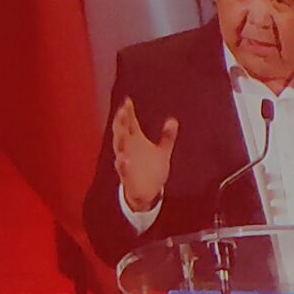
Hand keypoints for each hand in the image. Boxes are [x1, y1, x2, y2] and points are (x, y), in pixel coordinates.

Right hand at [110, 99, 179, 213]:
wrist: (148, 193)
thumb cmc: (152, 170)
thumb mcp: (162, 151)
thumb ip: (167, 137)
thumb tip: (173, 120)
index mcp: (136, 141)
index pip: (130, 123)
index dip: (128, 112)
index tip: (128, 101)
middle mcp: (128, 149)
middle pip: (122, 132)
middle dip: (121, 122)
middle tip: (123, 110)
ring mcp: (126, 161)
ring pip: (119, 148)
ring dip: (119, 139)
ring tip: (121, 130)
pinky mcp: (127, 176)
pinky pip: (122, 169)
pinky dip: (122, 163)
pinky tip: (124, 158)